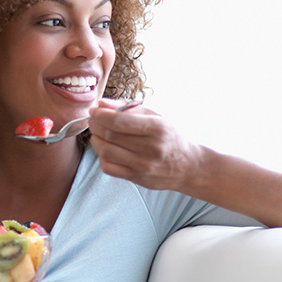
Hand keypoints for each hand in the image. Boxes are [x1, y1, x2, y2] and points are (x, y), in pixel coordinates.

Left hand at [88, 99, 202, 191]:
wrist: (188, 166)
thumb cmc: (169, 137)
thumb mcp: (156, 117)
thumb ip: (128, 108)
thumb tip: (101, 104)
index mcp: (157, 128)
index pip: (120, 121)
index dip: (101, 114)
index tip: (94, 110)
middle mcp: (151, 148)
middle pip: (110, 135)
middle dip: (95, 125)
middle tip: (93, 120)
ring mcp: (143, 165)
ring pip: (106, 151)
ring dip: (95, 140)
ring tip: (97, 133)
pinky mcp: (136, 178)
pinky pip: (108, 167)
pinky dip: (101, 156)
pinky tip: (106, 149)